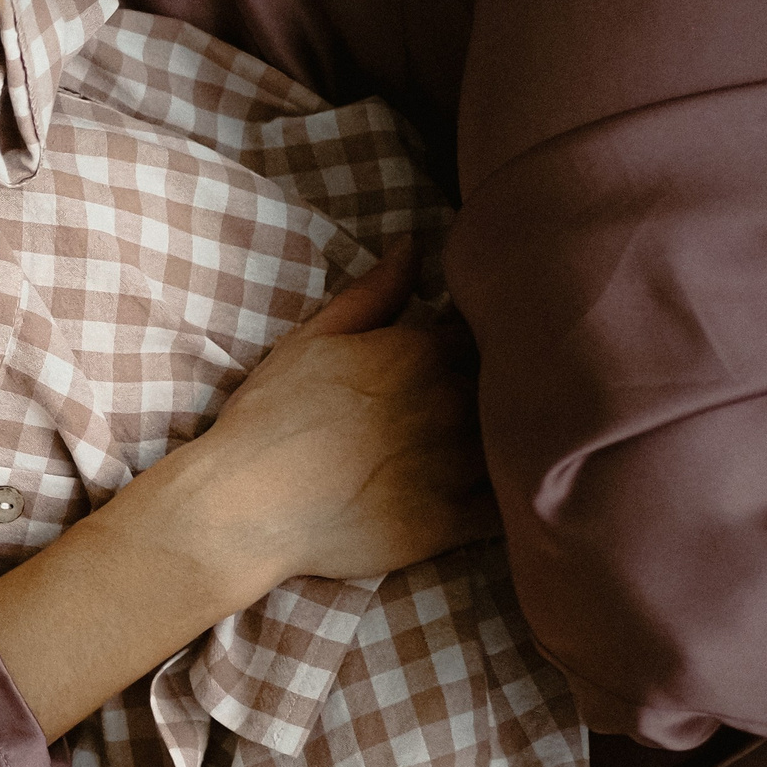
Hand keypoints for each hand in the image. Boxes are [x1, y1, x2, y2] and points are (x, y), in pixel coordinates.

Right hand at [201, 237, 500, 591]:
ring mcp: (458, 464)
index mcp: (422, 350)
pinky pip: (511, 505)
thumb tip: (415, 245)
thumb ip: (373, 293)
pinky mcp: (455, 521)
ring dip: (520, 440)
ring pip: (521, 442)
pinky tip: (507, 494)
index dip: (483, 342)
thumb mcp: (312, 338)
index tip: (473, 354)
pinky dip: (517, 498)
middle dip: (504, 389)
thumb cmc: (270, 417)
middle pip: (511, 386)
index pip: (488, 332)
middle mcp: (452, 402)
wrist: (246, 506)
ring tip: (503, 446)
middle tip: (475, 405)